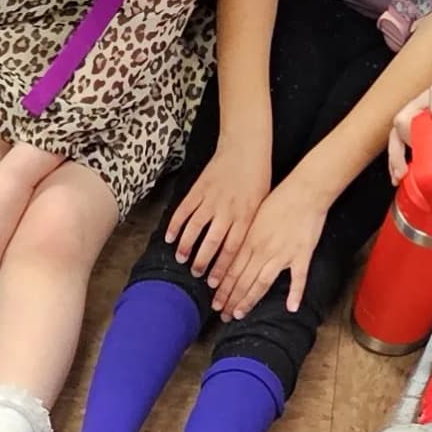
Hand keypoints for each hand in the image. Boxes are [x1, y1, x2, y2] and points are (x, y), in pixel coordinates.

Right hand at [164, 133, 271, 280]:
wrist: (246, 148)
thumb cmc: (257, 178)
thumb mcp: (262, 205)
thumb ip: (250, 227)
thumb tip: (243, 253)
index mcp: (245, 216)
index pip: (231, 249)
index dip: (222, 269)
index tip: (215, 284)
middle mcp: (227, 211)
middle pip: (211, 243)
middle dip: (202, 262)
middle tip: (196, 274)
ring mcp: (210, 200)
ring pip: (194, 228)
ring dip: (186, 246)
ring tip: (180, 259)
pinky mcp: (198, 190)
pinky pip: (183, 211)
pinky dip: (174, 225)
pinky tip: (169, 238)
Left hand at [214, 172, 328, 316]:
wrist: (304, 190)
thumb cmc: (279, 200)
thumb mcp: (253, 216)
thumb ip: (243, 237)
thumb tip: (230, 252)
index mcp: (250, 240)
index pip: (231, 270)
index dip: (222, 288)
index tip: (215, 302)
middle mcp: (263, 250)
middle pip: (242, 280)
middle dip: (230, 299)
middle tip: (222, 314)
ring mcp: (283, 254)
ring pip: (262, 283)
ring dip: (249, 300)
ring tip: (239, 314)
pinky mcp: (302, 254)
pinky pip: (299, 278)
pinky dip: (296, 293)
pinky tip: (291, 307)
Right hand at [389, 74, 431, 173]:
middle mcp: (423, 100)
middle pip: (406, 118)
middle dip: (411, 143)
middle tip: (421, 163)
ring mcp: (412, 114)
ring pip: (396, 133)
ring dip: (397, 155)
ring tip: (401, 175)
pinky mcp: (409, 126)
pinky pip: (396, 141)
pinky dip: (396, 159)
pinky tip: (399, 175)